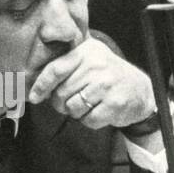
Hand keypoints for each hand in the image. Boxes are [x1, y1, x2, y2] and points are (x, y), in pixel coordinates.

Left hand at [27, 36, 154, 129]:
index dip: (41, 85)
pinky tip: (100, 110)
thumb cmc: (107, 77)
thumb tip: (32, 79)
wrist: (141, 91)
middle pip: (61, 93)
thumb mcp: (90, 59)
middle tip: (73, 100)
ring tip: (90, 104)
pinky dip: (90, 120)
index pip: (56, 69)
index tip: (34, 97)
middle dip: (62, 103)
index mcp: (87, 51)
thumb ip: (65, 63)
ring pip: (73, 108)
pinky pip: (88, 120)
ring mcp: (107, 84)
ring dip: (77, 112)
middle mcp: (97, 65)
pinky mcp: (114, 103)